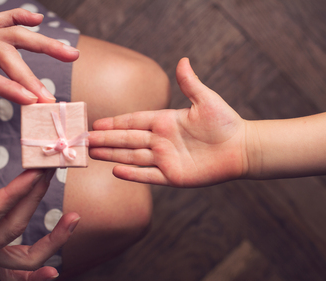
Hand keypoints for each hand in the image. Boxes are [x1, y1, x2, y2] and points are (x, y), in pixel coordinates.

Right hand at [0, 169, 79, 280]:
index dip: (14, 194)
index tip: (35, 171)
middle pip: (13, 232)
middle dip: (35, 200)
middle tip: (51, 171)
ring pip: (22, 260)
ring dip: (51, 239)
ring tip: (74, 218)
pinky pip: (14, 274)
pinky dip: (34, 275)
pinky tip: (54, 272)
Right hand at [89, 58, 248, 186]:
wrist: (241, 148)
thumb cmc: (225, 122)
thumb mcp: (206, 100)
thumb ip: (190, 84)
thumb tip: (183, 61)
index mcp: (165, 121)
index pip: (134, 121)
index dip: (115, 123)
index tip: (96, 123)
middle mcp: (161, 140)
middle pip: (127, 139)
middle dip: (106, 139)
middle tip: (84, 139)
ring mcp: (165, 159)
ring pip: (132, 156)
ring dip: (112, 155)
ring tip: (92, 153)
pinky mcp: (173, 176)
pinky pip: (148, 175)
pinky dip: (132, 174)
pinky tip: (115, 171)